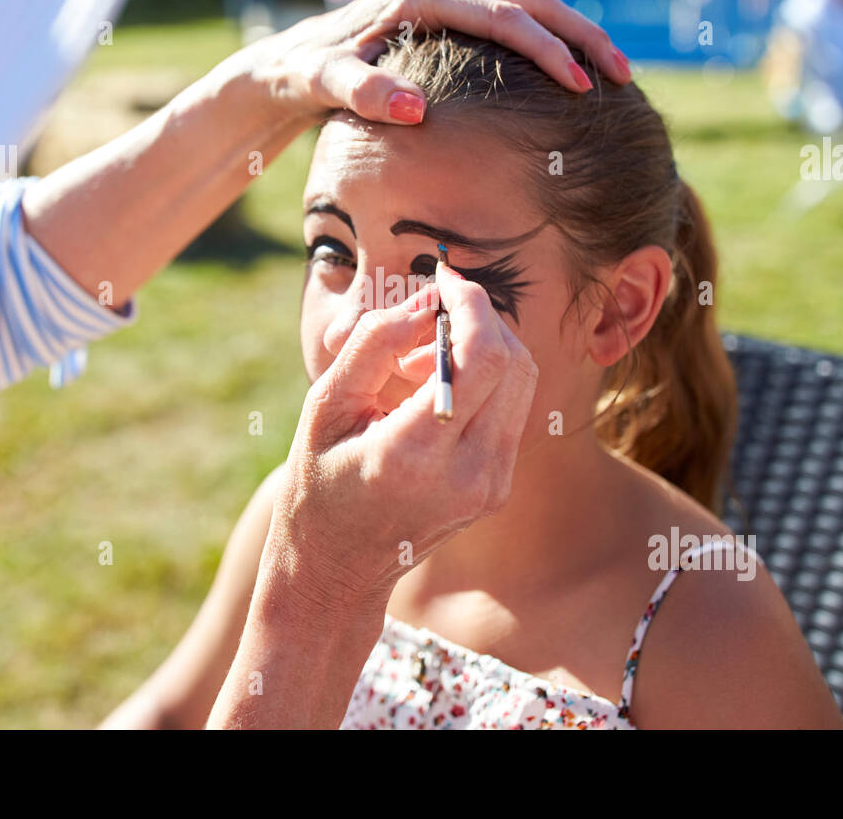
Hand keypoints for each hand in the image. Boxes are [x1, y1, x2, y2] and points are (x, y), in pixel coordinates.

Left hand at [250, 0, 630, 125]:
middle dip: (580, 36)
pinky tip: (568, 77)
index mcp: (420, 0)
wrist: (285, 65)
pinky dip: (546, 44)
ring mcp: (445, 1)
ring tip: (611, 77)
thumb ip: (363, 94)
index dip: (546, 50)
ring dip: (572, 37)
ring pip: (527, 7)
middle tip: (620, 77)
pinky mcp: (447, 19)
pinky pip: (510, 23)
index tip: (581, 86)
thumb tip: (416, 112)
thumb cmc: (303, 77)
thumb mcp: (323, 85)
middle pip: (529, 1)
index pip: (502, 17)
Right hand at [265, 263, 537, 614]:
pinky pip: (513, 408)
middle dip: (480, 317)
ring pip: (523, 382)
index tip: (442, 277)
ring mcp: (490, 486)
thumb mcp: (326, 403)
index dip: (470, 304)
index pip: (480, 358)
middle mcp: (465, 474)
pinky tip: (438, 382)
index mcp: (412, 454)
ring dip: (485, 344)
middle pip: (513, 363)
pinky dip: (486, 376)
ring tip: (424, 351)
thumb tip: (431, 298)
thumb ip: (377, 341)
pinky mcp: (498, 488)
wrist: (338, 565)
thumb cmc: (319, 478)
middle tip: (433, 306)